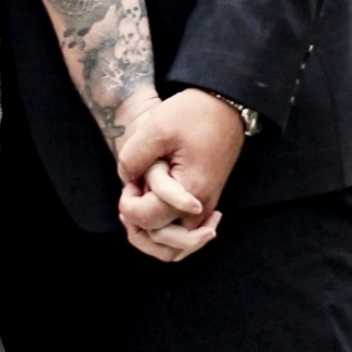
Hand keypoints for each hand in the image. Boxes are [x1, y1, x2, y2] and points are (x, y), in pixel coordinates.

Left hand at [114, 88, 243, 263]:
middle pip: (165, 244)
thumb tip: (127, 180)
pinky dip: (168, 234)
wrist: (225, 104)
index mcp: (191, 191)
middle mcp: (201, 207)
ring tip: (139, 211)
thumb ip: (133, 158)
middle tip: (132, 198)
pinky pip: (186, 235)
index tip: (130, 181)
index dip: (129, 205)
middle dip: (139, 226)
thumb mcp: (155, 128)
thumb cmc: (193, 114)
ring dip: (152, 237)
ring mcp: (206, 208)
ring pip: (177, 247)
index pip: (151, 220)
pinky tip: (155, 215)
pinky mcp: (206, 203)